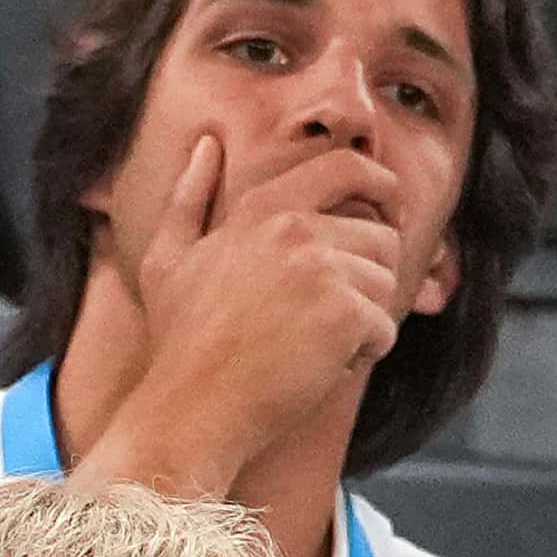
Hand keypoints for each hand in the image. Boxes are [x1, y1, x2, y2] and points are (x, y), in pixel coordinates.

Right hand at [100, 135, 410, 492]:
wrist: (187, 412)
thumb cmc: (178, 344)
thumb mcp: (168, 262)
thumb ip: (188, 198)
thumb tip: (206, 145)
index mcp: (261, 210)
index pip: (346, 168)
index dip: (380, 183)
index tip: (388, 208)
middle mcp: (294, 230)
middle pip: (379, 235)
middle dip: (364, 278)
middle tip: (323, 318)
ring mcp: (321, 270)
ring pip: (385, 284)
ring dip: (362, 320)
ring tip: (314, 346)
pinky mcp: (343, 314)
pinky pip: (384, 328)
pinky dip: (361, 355)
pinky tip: (319, 369)